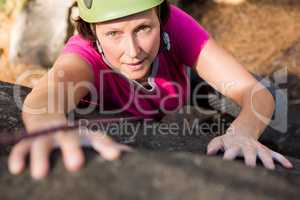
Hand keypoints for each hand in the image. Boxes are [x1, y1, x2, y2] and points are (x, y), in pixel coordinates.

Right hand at [8, 128, 131, 179]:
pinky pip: (22, 147)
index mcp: (82, 132)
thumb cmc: (72, 131)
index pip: (96, 137)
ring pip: (42, 145)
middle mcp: (65, 132)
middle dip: (72, 151)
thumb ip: (106, 145)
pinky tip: (17, 169)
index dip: (106, 146)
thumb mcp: (88, 135)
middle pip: (69, 139)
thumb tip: (127, 153)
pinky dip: (19, 156)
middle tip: (76, 166)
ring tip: (41, 175)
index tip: (116, 156)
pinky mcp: (29, 138)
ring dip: (42, 158)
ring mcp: (46, 134)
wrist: (46, 109)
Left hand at [206, 132, 292, 169]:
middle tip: (251, 167)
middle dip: (250, 159)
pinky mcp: (266, 150)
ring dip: (267, 160)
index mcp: (234, 145)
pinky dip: (281, 159)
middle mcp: (247, 146)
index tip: (226, 162)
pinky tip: (288, 166)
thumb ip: (213, 146)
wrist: (242, 131)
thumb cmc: (228, 141)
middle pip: (249, 152)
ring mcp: (257, 148)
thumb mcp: (219, 141)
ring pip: (264, 153)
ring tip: (271, 169)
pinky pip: (275, 154)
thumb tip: (208, 153)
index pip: (231, 152)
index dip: (228, 157)